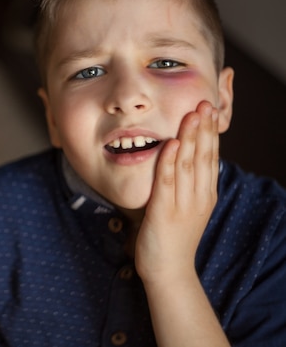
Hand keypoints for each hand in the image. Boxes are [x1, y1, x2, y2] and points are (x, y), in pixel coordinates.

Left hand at [135, 100, 218, 283]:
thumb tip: (185, 158)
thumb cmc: (172, 236)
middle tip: (204, 103)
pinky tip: (173, 144)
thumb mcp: (186, 206)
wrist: (168, 271)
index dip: (210, 133)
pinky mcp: (164, 212)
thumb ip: (186, 183)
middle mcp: (198, 197)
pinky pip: (168, 183)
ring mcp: (183, 205)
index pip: (210, 157)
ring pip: (189, 165)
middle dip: (204, 129)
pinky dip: (170, 162)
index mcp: (205, 195)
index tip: (209, 109)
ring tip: (192, 114)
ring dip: (191, 138)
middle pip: (203, 157)